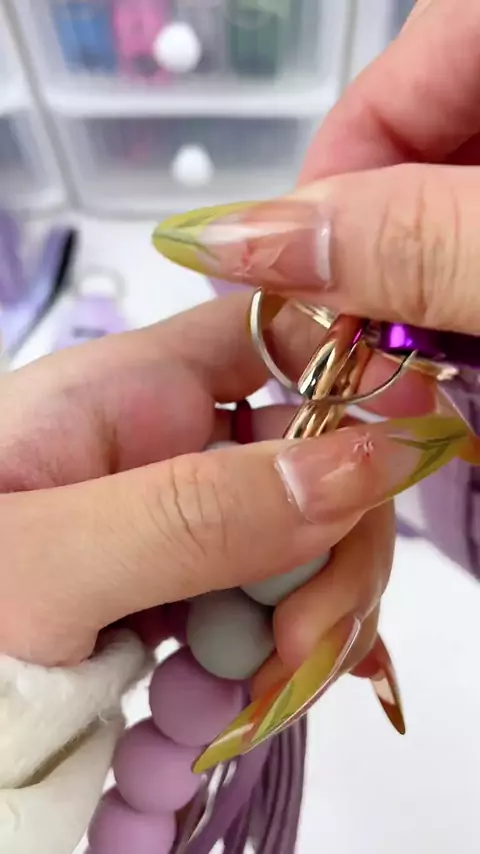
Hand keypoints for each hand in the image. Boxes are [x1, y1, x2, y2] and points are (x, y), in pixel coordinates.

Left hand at [150, 0, 479, 704]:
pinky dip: (279, 660)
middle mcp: (163, 446)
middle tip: (302, 649)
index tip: (392, 462)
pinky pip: (267, 608)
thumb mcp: (47, 562)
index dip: (351, 374)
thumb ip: (195, 513)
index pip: (275, 331)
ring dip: (310, 625)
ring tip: (259, 701)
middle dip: (335, 551)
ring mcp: (176, 523)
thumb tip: (365, 463)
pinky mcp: (179, 589)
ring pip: (301, 544)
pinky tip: (253, 703)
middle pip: (311, 460)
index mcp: (127, 392)